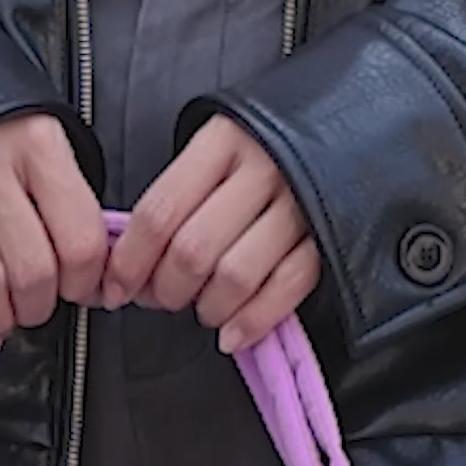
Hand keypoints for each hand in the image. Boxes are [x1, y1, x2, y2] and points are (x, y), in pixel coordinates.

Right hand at [0, 115, 108, 355]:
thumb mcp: (46, 141)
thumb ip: (68, 200)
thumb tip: (91, 275)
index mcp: (37, 145)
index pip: (79, 241)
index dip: (85, 282)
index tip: (82, 288)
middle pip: (31, 271)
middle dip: (40, 306)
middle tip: (39, 303)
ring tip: (5, 315)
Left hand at [103, 117, 320, 352]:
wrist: (349, 130)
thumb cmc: (267, 150)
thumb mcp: (217, 151)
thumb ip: (179, 196)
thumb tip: (130, 260)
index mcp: (222, 142)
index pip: (160, 212)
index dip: (130, 261)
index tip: (116, 288)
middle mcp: (262, 169)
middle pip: (193, 250)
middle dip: (167, 290)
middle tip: (162, 298)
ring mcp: (299, 205)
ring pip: (236, 275)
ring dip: (209, 307)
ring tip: (203, 310)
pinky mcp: (328, 238)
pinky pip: (286, 289)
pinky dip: (253, 322)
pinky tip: (232, 335)